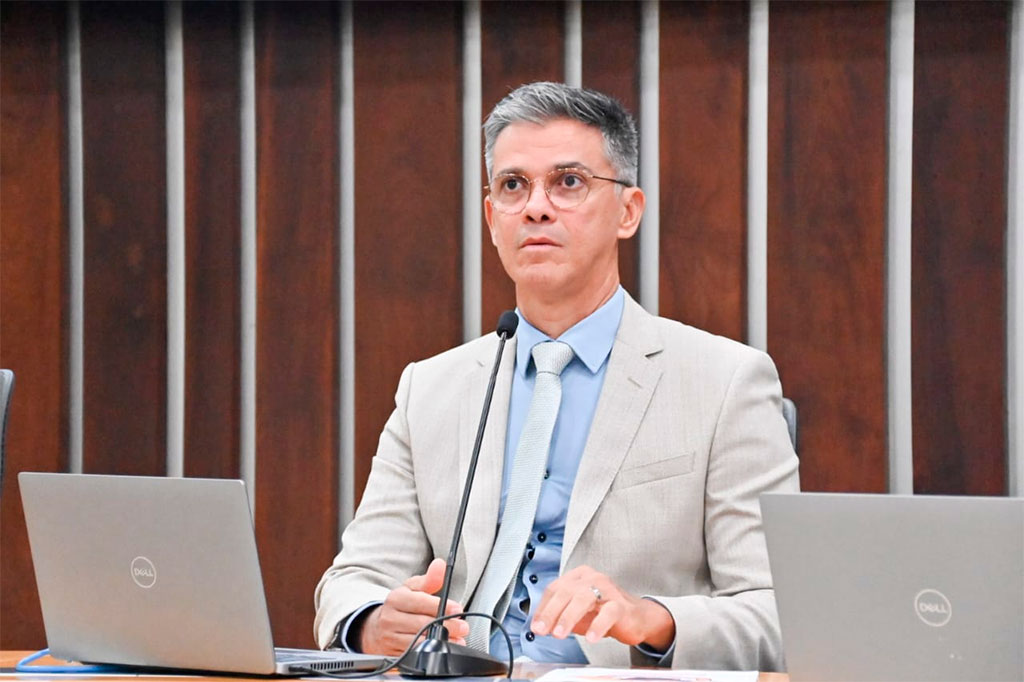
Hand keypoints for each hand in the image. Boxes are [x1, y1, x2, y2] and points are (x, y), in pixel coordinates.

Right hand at [358, 558, 469, 654]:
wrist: (375, 629)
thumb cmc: (400, 607)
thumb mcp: (411, 589)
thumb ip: (429, 579)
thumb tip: (440, 565)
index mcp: (395, 599)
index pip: (420, 602)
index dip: (441, 606)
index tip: (457, 608)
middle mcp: (390, 619)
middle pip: (422, 624)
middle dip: (447, 626)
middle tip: (463, 626)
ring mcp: (390, 638)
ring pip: (420, 642)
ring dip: (442, 641)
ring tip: (457, 638)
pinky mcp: (392, 654)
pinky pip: (415, 655)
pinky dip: (432, 652)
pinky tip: (443, 647)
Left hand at [530, 565, 674, 650]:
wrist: (636, 617)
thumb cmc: (604, 611)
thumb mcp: (577, 612)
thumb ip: (559, 615)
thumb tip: (540, 625)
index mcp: (578, 576)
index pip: (555, 588)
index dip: (543, 608)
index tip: (536, 626)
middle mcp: (592, 578)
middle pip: (566, 591)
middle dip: (551, 612)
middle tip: (542, 629)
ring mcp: (607, 589)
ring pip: (583, 598)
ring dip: (568, 617)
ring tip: (560, 634)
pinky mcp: (621, 605)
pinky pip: (608, 613)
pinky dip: (597, 626)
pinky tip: (590, 637)